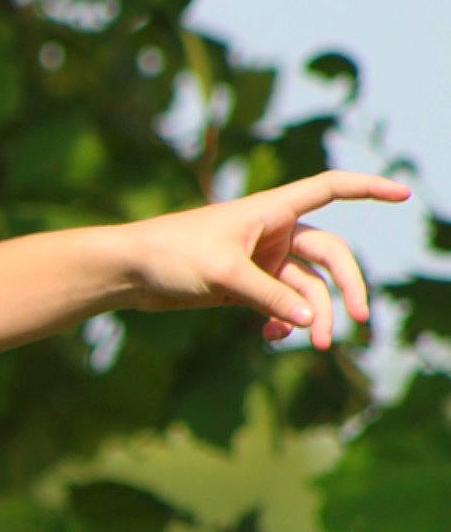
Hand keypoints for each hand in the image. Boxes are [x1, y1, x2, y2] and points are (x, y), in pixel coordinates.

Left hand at [123, 170, 409, 347]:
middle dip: (345, 287)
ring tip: (316, 343)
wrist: (128, 271)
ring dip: (314, 313)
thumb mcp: (223, 274)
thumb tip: (310, 319)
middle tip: (355, 321)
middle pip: (330, 255)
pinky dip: (284, 320)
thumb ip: (268, 296)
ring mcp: (260, 259)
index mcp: (269, 210)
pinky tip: (275, 337)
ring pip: (306, 286)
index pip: (329, 188)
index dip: (368, 189)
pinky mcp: (245, 285)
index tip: (403, 195)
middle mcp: (271, 231)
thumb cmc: (169, 255)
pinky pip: (281, 303)